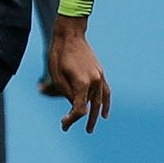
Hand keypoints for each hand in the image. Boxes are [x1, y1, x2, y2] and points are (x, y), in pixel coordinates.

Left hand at [46, 15, 110, 131]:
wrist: (70, 34)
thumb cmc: (59, 54)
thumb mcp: (57, 76)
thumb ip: (67, 94)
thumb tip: (75, 106)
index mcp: (82, 83)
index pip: (79, 109)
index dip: (71, 119)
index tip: (63, 124)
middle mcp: (94, 81)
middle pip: (89, 107)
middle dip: (78, 119)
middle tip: (67, 127)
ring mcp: (99, 77)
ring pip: (99, 101)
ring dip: (94, 115)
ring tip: (89, 128)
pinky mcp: (100, 73)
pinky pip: (106, 92)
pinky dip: (106, 104)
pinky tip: (105, 114)